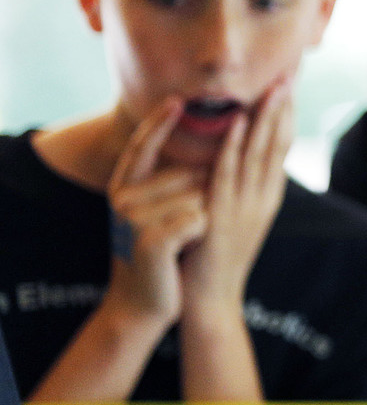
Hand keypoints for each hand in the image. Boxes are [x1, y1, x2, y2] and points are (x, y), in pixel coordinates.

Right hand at [105, 99, 207, 326]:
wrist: (144, 305)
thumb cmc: (164, 250)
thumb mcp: (162, 210)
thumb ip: (172, 178)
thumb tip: (206, 141)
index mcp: (126, 186)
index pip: (144, 145)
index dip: (159, 123)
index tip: (177, 98)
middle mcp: (122, 198)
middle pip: (191, 174)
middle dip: (206, 196)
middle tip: (183, 228)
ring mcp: (132, 219)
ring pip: (199, 196)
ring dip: (205, 218)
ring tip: (184, 241)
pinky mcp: (149, 240)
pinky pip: (198, 219)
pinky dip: (201, 233)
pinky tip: (183, 251)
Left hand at [179, 78, 292, 315]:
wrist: (211, 302)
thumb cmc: (216, 257)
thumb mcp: (239, 217)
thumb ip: (244, 188)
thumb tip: (244, 157)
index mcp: (269, 195)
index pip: (283, 145)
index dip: (287, 112)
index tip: (290, 82)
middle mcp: (265, 197)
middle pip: (279, 142)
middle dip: (285, 105)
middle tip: (290, 71)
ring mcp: (247, 206)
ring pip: (261, 153)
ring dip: (267, 116)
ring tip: (273, 85)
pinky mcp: (223, 215)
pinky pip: (229, 173)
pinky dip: (235, 144)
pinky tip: (238, 121)